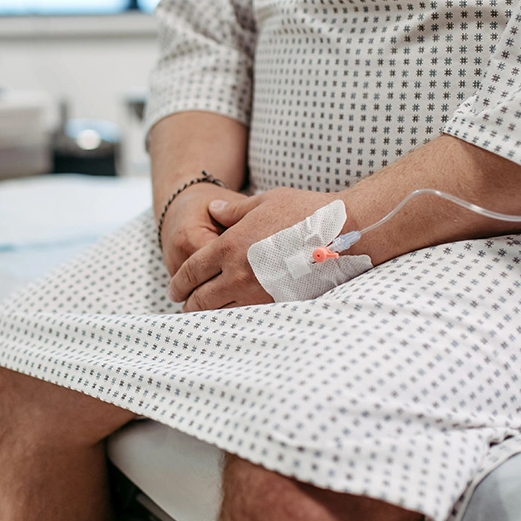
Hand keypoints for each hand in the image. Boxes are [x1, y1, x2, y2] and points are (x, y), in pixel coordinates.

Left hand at [169, 187, 336, 311]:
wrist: (346, 231)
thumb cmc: (306, 210)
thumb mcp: (264, 202)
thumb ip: (233, 210)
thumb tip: (214, 210)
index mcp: (230, 246)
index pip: (192, 272)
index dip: (179, 284)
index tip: (175, 290)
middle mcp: (239, 273)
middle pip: (201, 300)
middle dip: (189, 304)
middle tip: (186, 306)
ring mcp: (260, 293)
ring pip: (222, 314)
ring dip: (210, 315)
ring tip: (207, 315)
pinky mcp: (279, 305)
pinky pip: (249, 318)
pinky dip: (236, 319)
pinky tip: (235, 317)